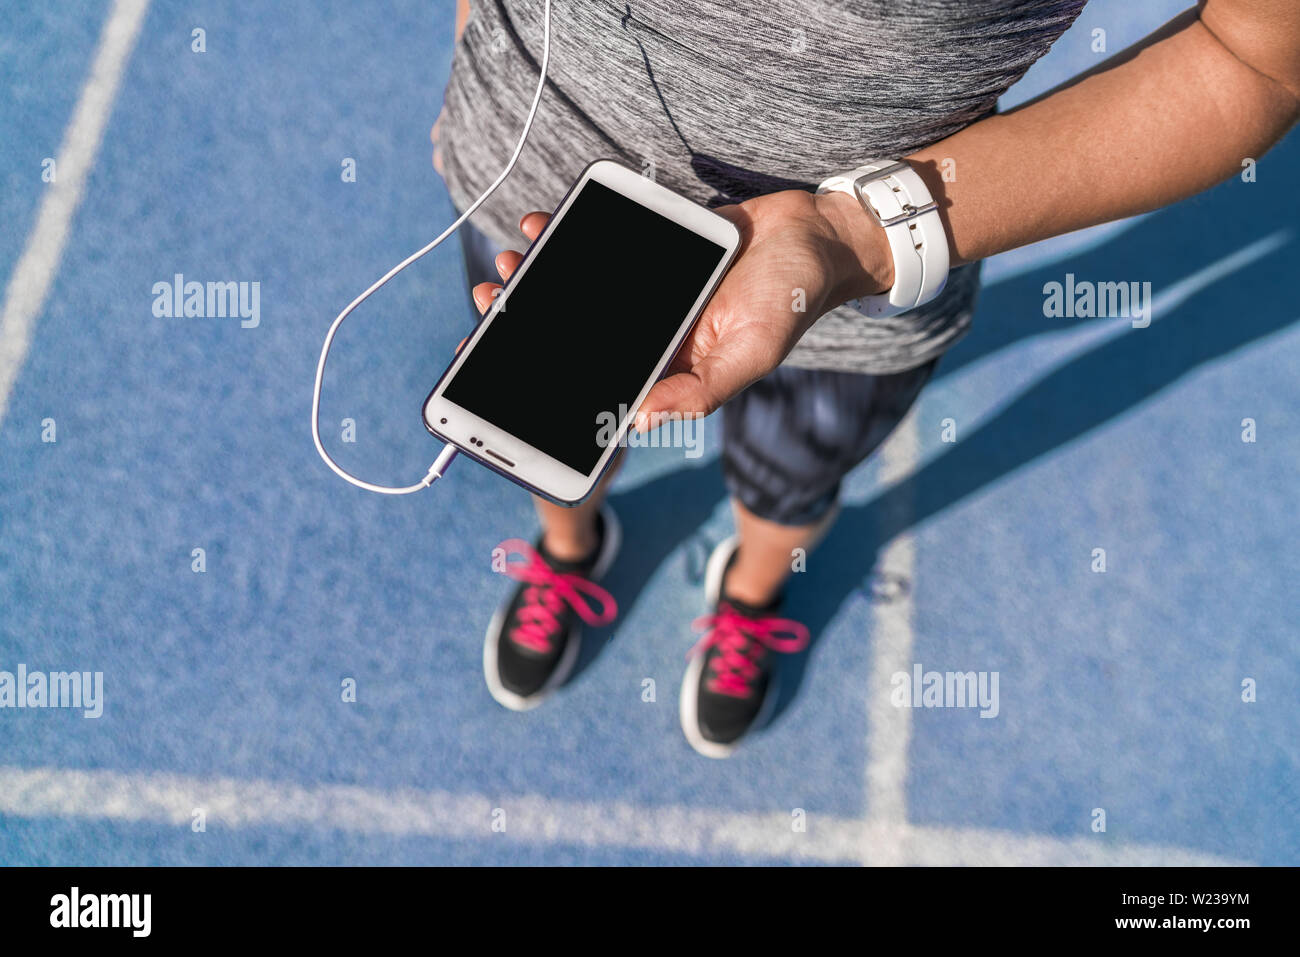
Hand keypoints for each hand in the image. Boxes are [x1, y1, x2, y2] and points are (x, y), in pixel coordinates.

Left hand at [470, 190, 892, 424]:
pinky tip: (540, 226)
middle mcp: (656, 335)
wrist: (816, 233)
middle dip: (533, 321)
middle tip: (490, 301)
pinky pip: (603, 251)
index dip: (556, 385)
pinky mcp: (654, 254)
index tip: (507, 371)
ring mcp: (652, 295)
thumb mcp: (751, 352)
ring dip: (542, 279)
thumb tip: (638, 421)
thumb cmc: (792, 299)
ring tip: (506, 265)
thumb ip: (699, 391)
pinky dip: (570, 238)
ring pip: (584, 293)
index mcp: (672, 368)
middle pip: (583, 336)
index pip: (605, 384)